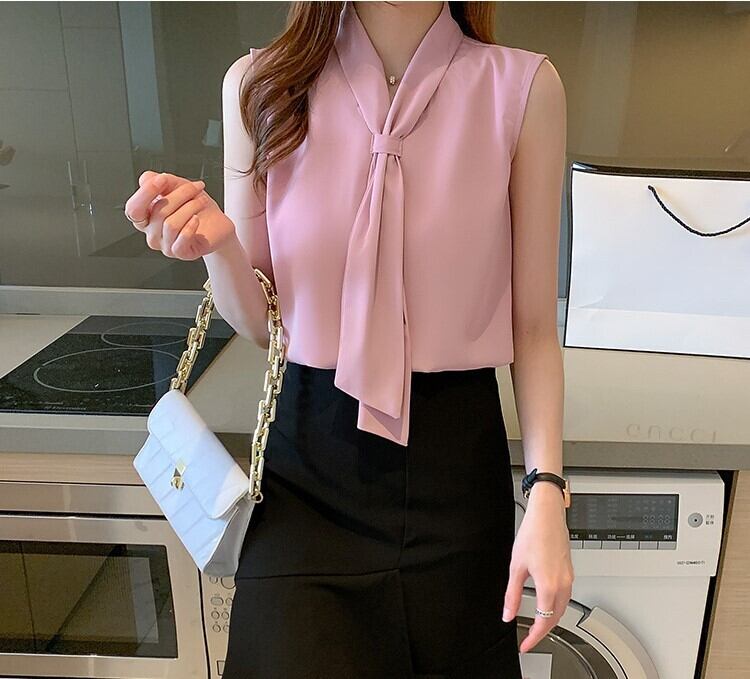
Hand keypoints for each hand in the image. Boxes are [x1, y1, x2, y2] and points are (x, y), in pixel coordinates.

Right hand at [124, 170, 236, 259]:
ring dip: (190, 207)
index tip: (163, 179)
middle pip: (158, 212)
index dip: (146, 193)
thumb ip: (159, 180)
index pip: (134, 208)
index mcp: (145, 217)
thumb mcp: (177, 186)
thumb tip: (148, 180)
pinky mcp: (181, 253)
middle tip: (195, 187)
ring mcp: (165, 245)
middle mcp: (152, 233)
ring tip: (201, 201)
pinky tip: (197, 219)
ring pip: (171, 224)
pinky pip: (181, 240)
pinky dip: (191, 226)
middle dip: (180, 194)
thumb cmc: (195, 207)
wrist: (217, 224)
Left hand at [502, 481, 573, 653]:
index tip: (525, 645)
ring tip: (537, 625)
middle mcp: (563, 584)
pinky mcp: (569, 570)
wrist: (547, 515)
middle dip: (543, 631)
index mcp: (549, 585)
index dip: (534, 637)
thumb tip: (508, 612)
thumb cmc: (533, 534)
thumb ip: (512, 594)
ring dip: (551, 619)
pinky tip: (547, 603)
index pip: (544, 622)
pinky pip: (566, 596)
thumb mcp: (516, 567)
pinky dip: (557, 606)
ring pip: (563, 608)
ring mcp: (568, 577)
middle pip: (556, 618)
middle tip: (530, 638)